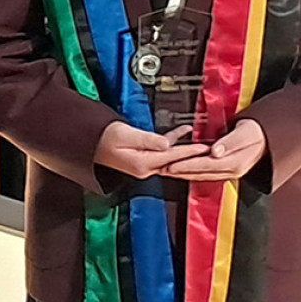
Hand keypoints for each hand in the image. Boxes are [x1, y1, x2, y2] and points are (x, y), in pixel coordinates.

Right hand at [94, 121, 208, 178]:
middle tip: (211, 150)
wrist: (89, 142)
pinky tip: (182, 133)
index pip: (171, 157)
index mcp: (141, 164)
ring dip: (186, 150)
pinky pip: (161, 152)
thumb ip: (148, 140)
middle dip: (193, 156)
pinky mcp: (142, 160)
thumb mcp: (126, 134)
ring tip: (202, 142)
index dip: (189, 152)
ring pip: (170, 158)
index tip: (204, 148)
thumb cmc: (103, 137)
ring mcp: (144, 166)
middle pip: (174, 162)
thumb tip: (167, 143)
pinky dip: (173, 143)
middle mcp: (144, 168)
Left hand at [162, 119, 266, 180]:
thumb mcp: (244, 133)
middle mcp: (231, 171)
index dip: (187, 165)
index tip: (172, 165)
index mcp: (235, 163)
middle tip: (161, 169)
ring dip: (183, 173)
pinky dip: (191, 170)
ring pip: (201, 174)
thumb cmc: (255, 133)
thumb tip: (215, 151)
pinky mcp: (225, 170)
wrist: (265, 138)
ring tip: (166, 170)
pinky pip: (204, 172)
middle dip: (180, 172)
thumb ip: (230, 142)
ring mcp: (228, 172)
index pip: (205, 165)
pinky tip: (181, 169)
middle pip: (200, 173)